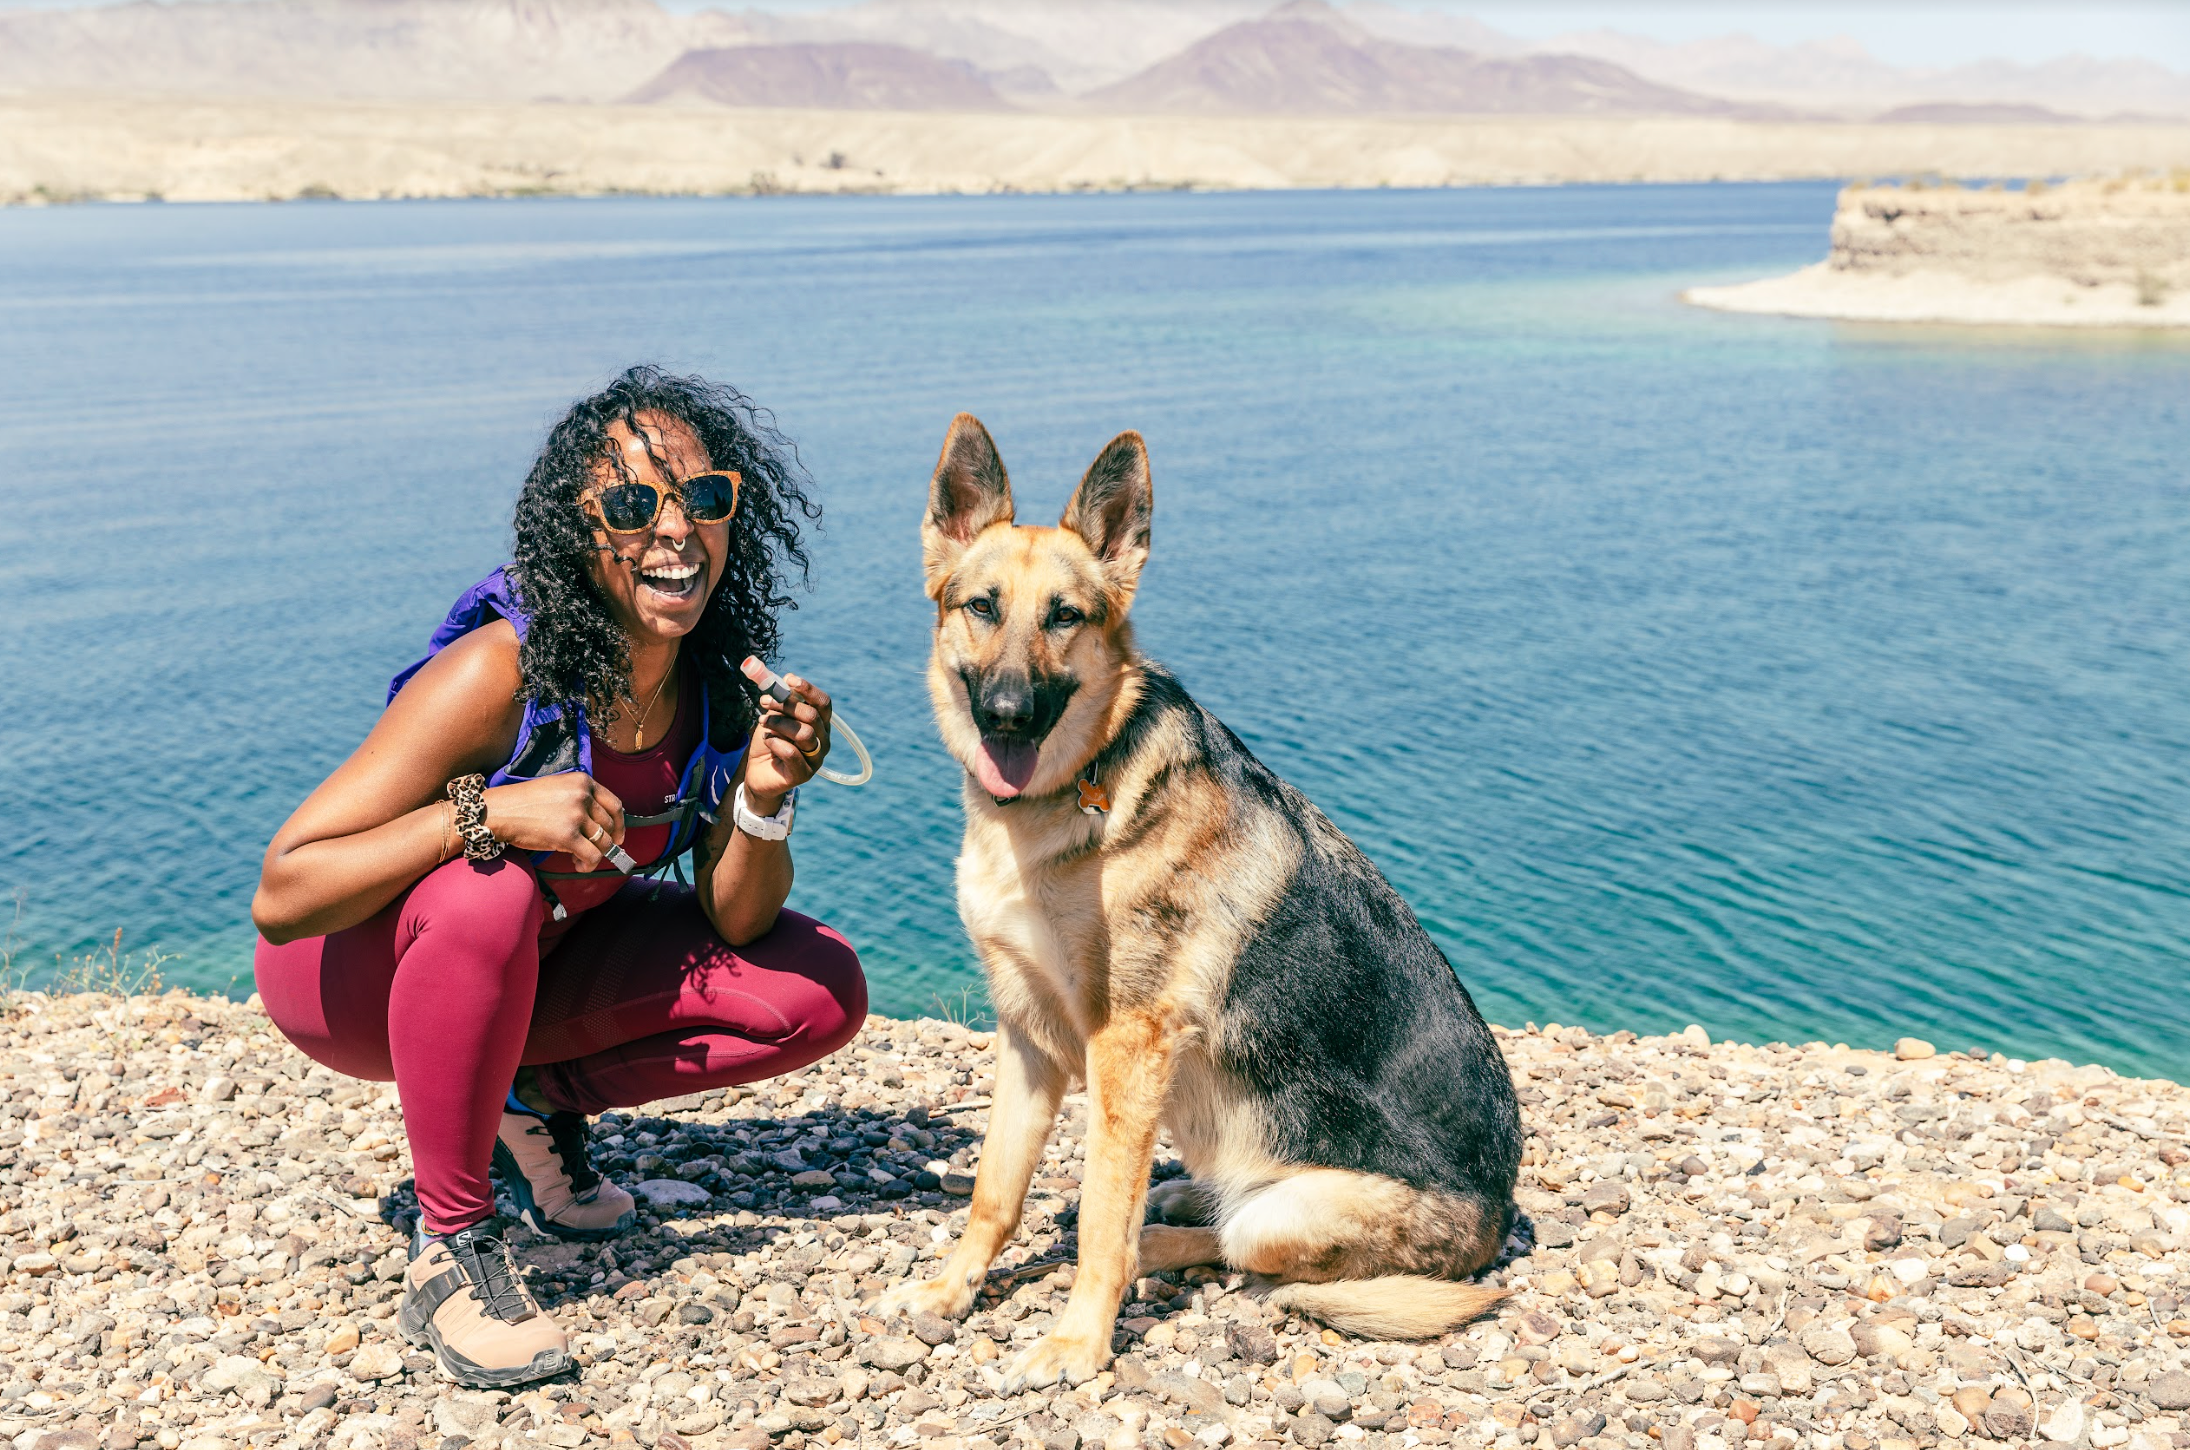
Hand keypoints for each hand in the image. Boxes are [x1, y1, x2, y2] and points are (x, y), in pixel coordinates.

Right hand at [479, 772, 625, 869]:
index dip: (619, 823)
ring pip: (604, 842)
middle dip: (607, 842)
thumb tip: (600, 822)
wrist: (499, 811)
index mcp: (583, 782)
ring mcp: (576, 815)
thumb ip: (580, 798)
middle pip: (610, 825)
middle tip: (597, 851)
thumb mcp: (558, 788)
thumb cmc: (524, 802)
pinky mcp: (568, 836)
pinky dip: (588, 865)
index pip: (615, 804)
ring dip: (596, 855)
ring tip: (581, 859)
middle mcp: (583, 796)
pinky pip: (592, 856)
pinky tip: (579, 865)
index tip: (618, 835)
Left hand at [745, 673, 831, 808]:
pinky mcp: (804, 774)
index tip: (789, 679)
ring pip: (804, 733)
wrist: (759, 773)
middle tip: (765, 702)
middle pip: (812, 716)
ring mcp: (816, 758)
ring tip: (762, 723)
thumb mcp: (775, 717)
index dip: (808, 689)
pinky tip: (767, 741)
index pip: (823, 703)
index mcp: (820, 723)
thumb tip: (783, 682)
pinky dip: (775, 742)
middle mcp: (823, 739)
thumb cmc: (770, 742)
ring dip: (778, 723)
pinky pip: (792, 753)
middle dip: (786, 705)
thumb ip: (782, 702)